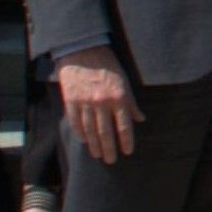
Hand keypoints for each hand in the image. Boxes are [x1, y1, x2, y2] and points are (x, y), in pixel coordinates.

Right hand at [55, 47, 141, 163]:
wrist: (83, 51)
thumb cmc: (107, 65)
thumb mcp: (124, 81)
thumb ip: (131, 102)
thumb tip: (140, 119)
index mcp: (118, 97)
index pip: (124, 125)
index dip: (126, 141)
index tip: (127, 152)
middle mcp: (102, 102)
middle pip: (106, 132)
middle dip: (109, 148)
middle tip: (111, 160)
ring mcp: (85, 102)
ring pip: (90, 130)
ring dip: (94, 145)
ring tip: (98, 155)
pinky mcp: (71, 101)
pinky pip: (75, 122)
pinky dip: (80, 133)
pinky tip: (84, 141)